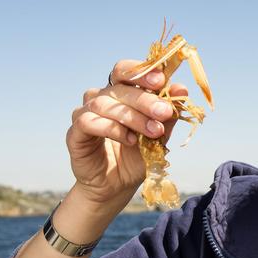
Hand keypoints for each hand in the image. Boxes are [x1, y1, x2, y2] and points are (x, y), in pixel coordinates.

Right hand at [66, 60, 188, 206]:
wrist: (117, 186)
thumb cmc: (137, 157)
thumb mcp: (159, 136)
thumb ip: (169, 115)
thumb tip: (182, 88)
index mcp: (121, 93)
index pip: (126, 71)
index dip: (141, 71)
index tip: (161, 80)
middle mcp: (101, 98)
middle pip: (119, 87)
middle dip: (145, 99)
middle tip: (164, 112)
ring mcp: (85, 113)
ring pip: (105, 104)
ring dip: (133, 117)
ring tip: (153, 133)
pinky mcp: (75, 132)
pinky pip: (89, 122)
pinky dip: (112, 129)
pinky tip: (129, 140)